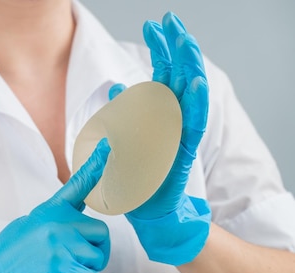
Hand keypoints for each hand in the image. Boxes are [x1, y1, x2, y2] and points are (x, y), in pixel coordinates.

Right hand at [0, 139, 110, 272]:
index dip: (95, 165)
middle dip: (96, 250)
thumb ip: (51, 222)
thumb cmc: (4, 258)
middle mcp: (57, 224)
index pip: (77, 185)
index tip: (107, 146)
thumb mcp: (26, 227)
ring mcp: (60, 245)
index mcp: (48, 211)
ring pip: (99, 258)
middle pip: (102, 232)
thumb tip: (71, 225)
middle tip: (77, 262)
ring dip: (89, 271)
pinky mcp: (62, 269)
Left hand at [111, 12, 210, 265]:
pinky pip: (193, 123)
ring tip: (186, 40)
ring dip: (188, 66)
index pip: (162, 73)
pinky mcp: (183, 151)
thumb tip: (116, 91)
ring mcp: (181, 134)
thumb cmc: (135, 178)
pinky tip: (195, 81)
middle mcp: (173, 120)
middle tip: (170, 20)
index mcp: (158, 114)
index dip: (159, 49)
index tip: (153, 25)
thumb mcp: (120, 142)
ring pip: (190, 94)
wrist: (149, 213)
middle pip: (178, 76)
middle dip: (174, 47)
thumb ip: (123, 115)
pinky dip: (195, 103)